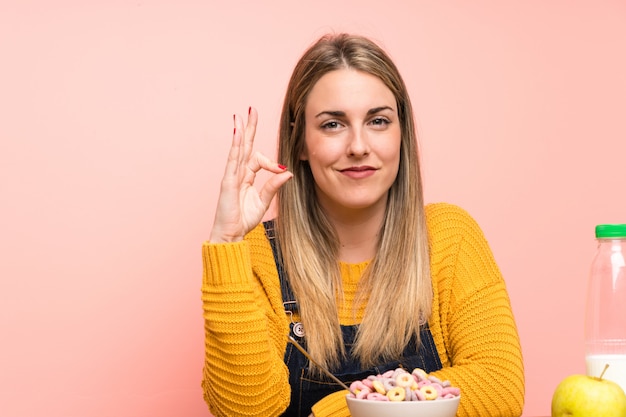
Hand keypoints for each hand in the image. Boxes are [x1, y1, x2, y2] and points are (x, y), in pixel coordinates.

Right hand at [209, 107, 292, 242]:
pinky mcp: (227, 182)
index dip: (272, 162)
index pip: (258, 160)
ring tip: (242, 116)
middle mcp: (237, 173)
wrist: (231, 235)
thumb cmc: (243, 219)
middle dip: (249, 127)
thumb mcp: (264, 201)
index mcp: (245, 176)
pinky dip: (235, 147)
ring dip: (241, 132)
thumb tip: (288, 172)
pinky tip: (238, 134)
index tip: (282, 170)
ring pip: (238, 150)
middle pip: (244, 146)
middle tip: (251, 109)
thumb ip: (274, 185)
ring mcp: (231, 176)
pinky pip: (232, 161)